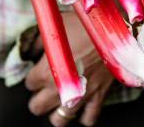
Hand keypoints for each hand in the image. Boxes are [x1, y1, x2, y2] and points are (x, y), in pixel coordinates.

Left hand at [25, 11, 113, 125]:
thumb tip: (30, 50)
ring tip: (59, 101)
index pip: (29, 83)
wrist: (113, 30)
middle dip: (38, 99)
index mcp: (46, 71)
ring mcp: (79, 96)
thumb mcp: (56, 27)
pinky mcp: (98, 97)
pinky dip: (84, 116)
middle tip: (44, 88)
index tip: (39, 70)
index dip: (33, 76)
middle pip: (37, 107)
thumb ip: (39, 41)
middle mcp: (60, 89)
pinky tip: (81, 106)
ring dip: (56, 111)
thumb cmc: (84, 25)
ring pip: (59, 120)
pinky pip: (88, 118)